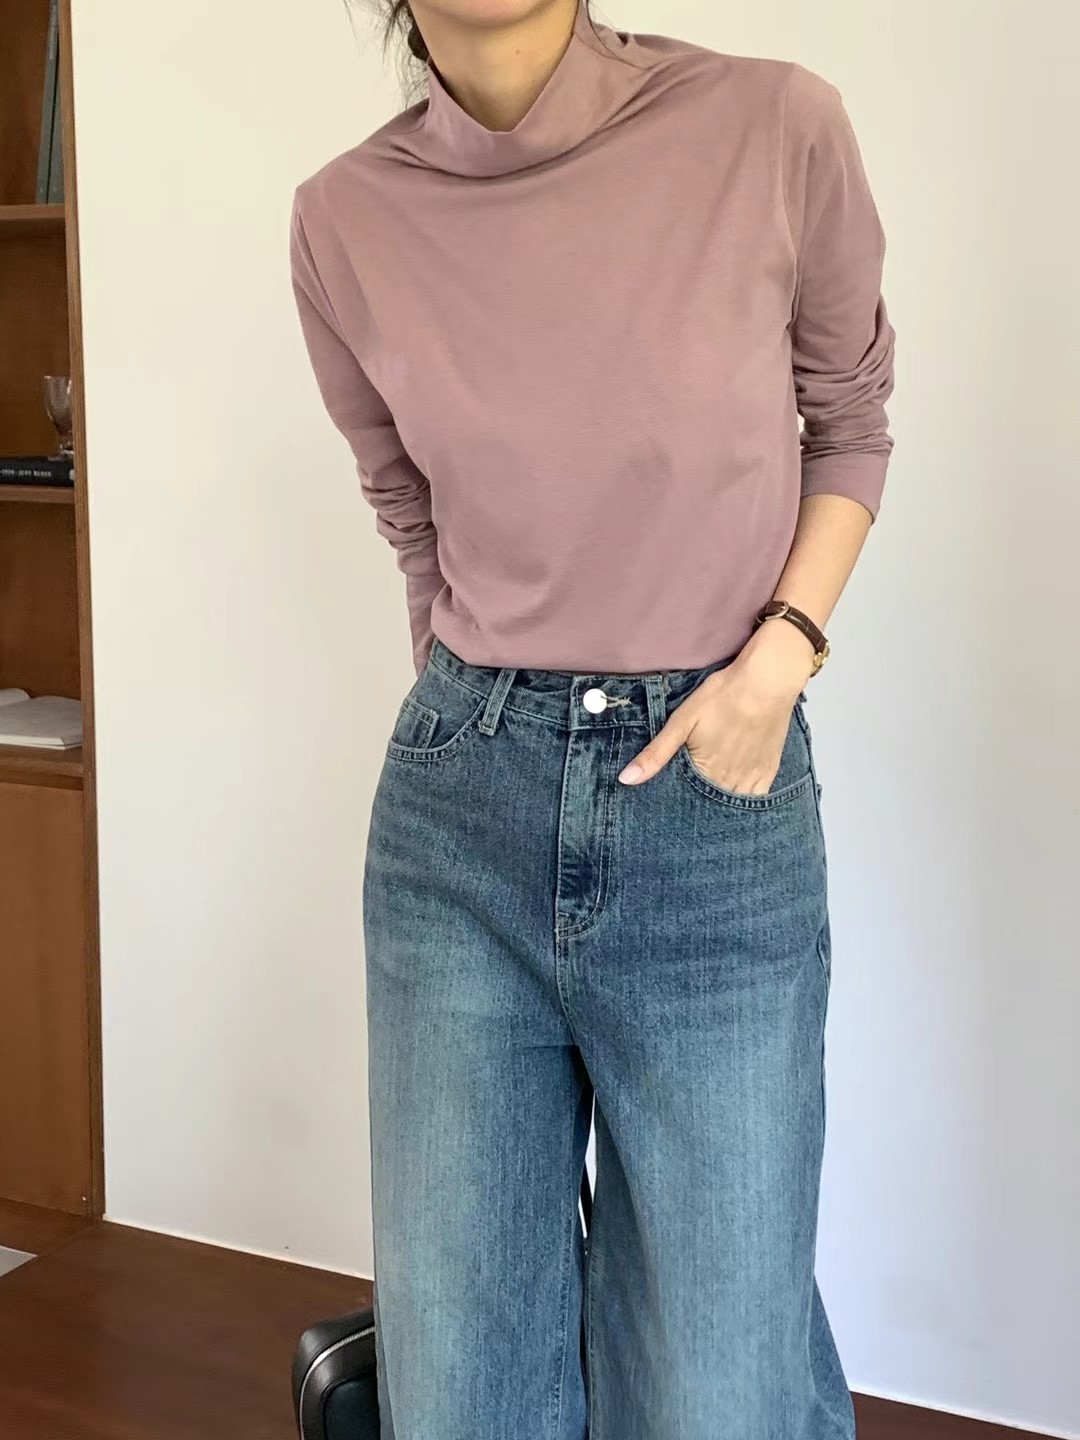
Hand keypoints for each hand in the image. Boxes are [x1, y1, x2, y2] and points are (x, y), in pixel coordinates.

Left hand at [617, 618, 816, 790]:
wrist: (767, 682)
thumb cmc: (722, 697)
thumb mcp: (681, 722)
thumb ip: (655, 754)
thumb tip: (626, 780)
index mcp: (705, 774)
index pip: (684, 802)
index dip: (675, 802)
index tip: (664, 803)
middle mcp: (730, 784)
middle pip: (708, 806)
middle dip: (696, 806)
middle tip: (686, 801)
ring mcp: (752, 780)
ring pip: (731, 806)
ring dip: (719, 805)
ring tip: (707, 795)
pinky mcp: (768, 772)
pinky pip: (755, 798)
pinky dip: (741, 798)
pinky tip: (732, 790)